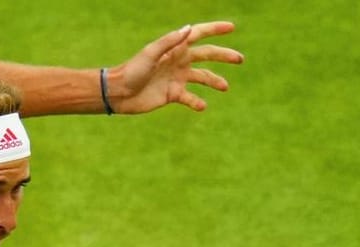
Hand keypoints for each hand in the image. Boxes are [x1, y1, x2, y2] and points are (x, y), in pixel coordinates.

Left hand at [107, 21, 243, 113]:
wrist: (119, 93)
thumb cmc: (132, 70)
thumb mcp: (151, 53)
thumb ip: (170, 41)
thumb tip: (189, 29)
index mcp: (175, 48)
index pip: (199, 35)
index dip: (215, 30)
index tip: (231, 27)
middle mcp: (178, 61)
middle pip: (206, 56)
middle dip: (223, 56)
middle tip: (240, 59)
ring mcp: (177, 78)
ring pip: (202, 78)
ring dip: (214, 81)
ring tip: (225, 87)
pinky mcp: (173, 94)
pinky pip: (190, 98)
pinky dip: (197, 102)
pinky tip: (202, 106)